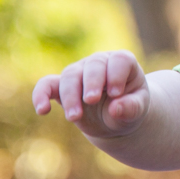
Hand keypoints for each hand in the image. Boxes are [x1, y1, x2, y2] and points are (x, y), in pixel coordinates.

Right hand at [32, 50, 149, 138]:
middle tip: (91, 101)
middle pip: (93, 65)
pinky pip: (46, 85)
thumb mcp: (138, 109)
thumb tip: (115, 109)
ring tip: (74, 117)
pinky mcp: (62, 87)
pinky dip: (41, 95)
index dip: (116, 75)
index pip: (119, 61)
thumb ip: (131, 108)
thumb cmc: (129, 107)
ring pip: (70, 75)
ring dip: (70, 96)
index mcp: (123, 63)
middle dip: (91, 83)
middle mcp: (100, 63)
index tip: (116, 94)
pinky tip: (42, 110)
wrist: (116, 118)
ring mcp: (79, 72)